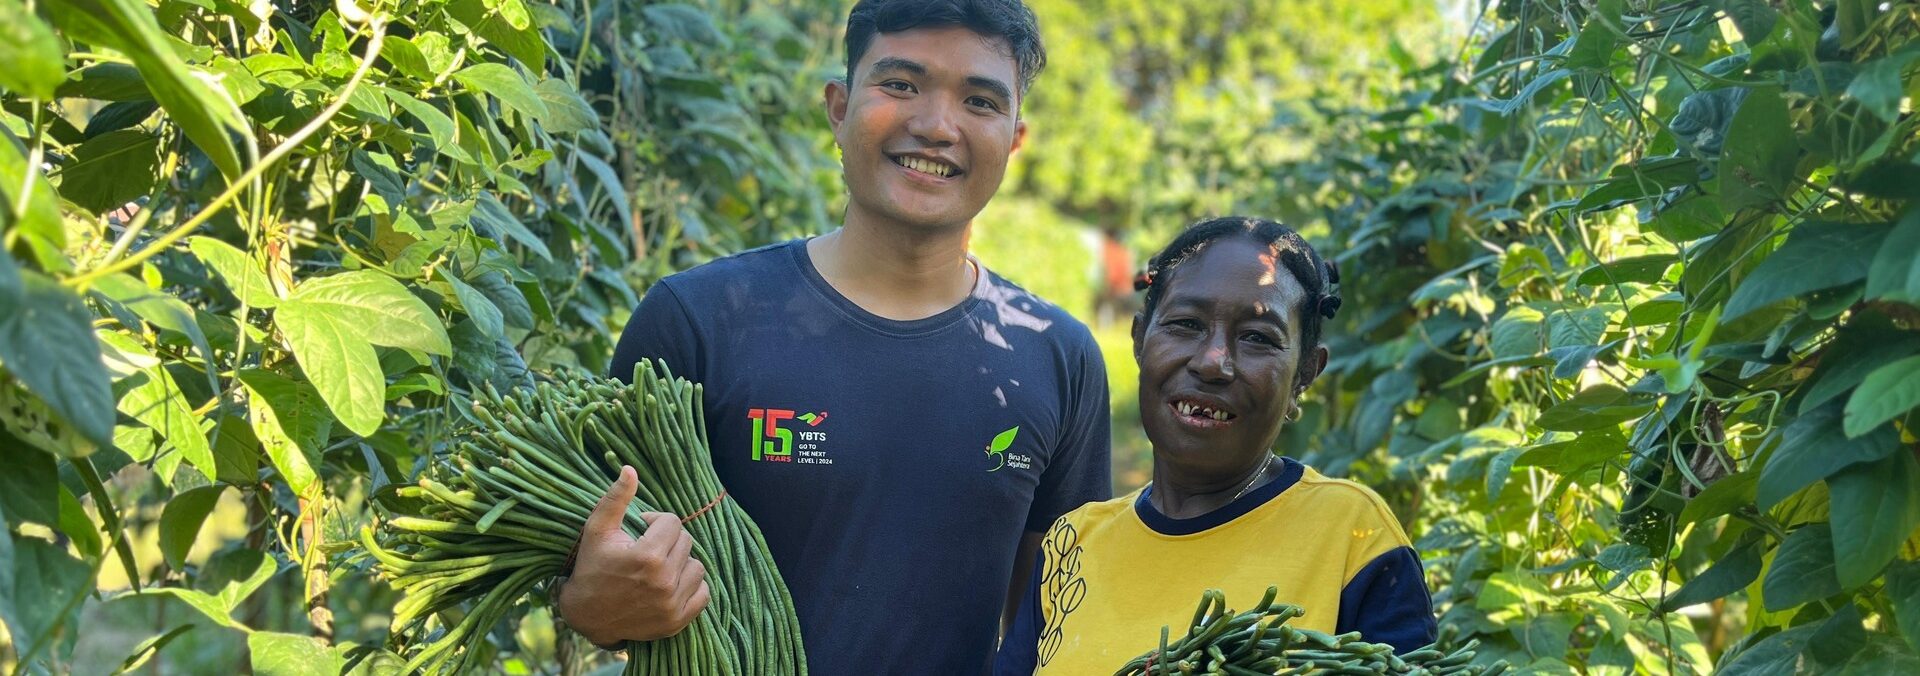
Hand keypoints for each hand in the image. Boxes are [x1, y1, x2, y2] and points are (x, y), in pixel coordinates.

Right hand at [556, 466, 709, 646]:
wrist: (586, 616)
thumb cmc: (591, 567)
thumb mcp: (597, 530)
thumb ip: (615, 498)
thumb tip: (630, 469)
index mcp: (647, 556)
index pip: (672, 523)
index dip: (655, 522)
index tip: (640, 531)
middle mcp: (664, 582)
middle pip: (686, 542)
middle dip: (668, 540)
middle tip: (648, 549)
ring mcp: (672, 604)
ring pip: (697, 566)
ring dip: (681, 562)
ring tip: (659, 566)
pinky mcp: (678, 621)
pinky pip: (703, 593)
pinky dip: (691, 586)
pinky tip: (670, 584)